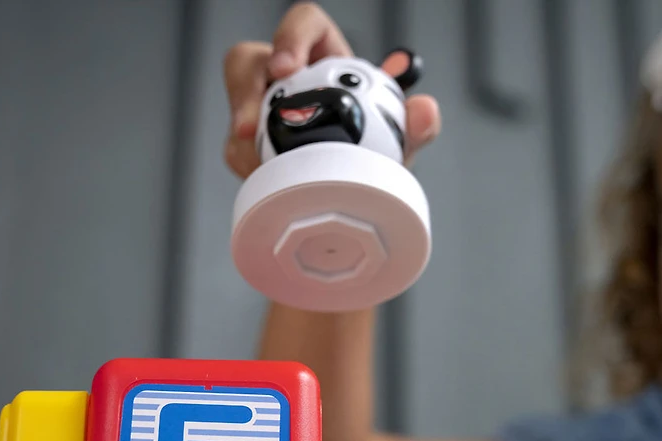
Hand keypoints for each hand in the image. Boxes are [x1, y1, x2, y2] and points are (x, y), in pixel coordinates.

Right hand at [222, 1, 440, 178]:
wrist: (358, 195)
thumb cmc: (375, 156)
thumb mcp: (399, 142)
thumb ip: (415, 126)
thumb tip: (425, 110)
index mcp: (324, 59)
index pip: (303, 25)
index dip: (290, 38)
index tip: (286, 67)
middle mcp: (287, 79)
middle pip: (247, 62)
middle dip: (243, 90)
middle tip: (251, 128)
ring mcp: (262, 110)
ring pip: (236, 108)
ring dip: (241, 139)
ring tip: (255, 165)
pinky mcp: (249, 145)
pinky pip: (237, 151)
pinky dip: (250, 169)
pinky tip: (268, 185)